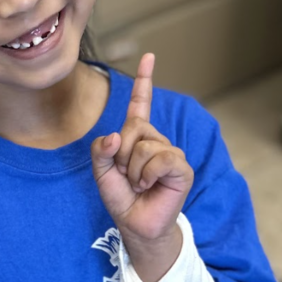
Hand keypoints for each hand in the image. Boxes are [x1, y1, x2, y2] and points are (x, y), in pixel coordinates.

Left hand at [91, 52, 193, 249]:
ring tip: (139, 185)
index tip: (149, 56)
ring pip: (145, 146)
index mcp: (138, 138)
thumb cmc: (122, 197)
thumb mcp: (101, 173)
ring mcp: (170, 153)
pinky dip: (148, 175)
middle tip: (126, 176)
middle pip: (133, 127)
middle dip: (121, 154)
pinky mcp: (181, 168)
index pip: (140, 104)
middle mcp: (156, 141)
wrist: (135, 224)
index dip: (144, 81)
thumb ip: (100, 151)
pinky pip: (160, 159)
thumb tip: (114, 136)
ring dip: (133, 170)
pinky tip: (150, 186)